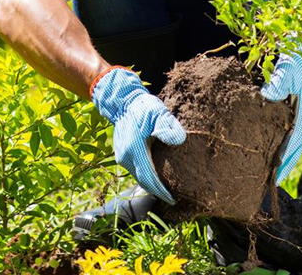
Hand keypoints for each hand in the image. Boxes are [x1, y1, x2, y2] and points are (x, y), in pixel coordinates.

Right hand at [91, 67, 185, 203]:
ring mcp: (121, 156)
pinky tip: (154, 175)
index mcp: (135, 150)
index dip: (161, 191)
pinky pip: (134, 169)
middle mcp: (126, 157)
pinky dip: (145, 175)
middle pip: (143, 181)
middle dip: (157, 191)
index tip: (173, 199)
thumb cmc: (142, 107)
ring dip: (151, 183)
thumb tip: (180, 140)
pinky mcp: (121, 154)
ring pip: (138, 176)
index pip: (149, 178)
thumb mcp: (158, 113)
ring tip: (165, 188)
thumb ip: (168, 127)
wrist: (122, 101)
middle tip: (172, 198)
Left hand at [260, 40, 301, 183]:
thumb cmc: (297, 59)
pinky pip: (287, 132)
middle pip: (294, 148)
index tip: (274, 176)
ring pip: (291, 142)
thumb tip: (266, 98)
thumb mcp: (288, 68)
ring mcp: (301, 114)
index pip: (293, 142)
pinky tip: (269, 149)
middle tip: (270, 183)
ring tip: (269, 174)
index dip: (284, 160)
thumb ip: (278, 83)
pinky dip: (280, 144)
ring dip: (282, 157)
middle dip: (284, 166)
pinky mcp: (295, 110)